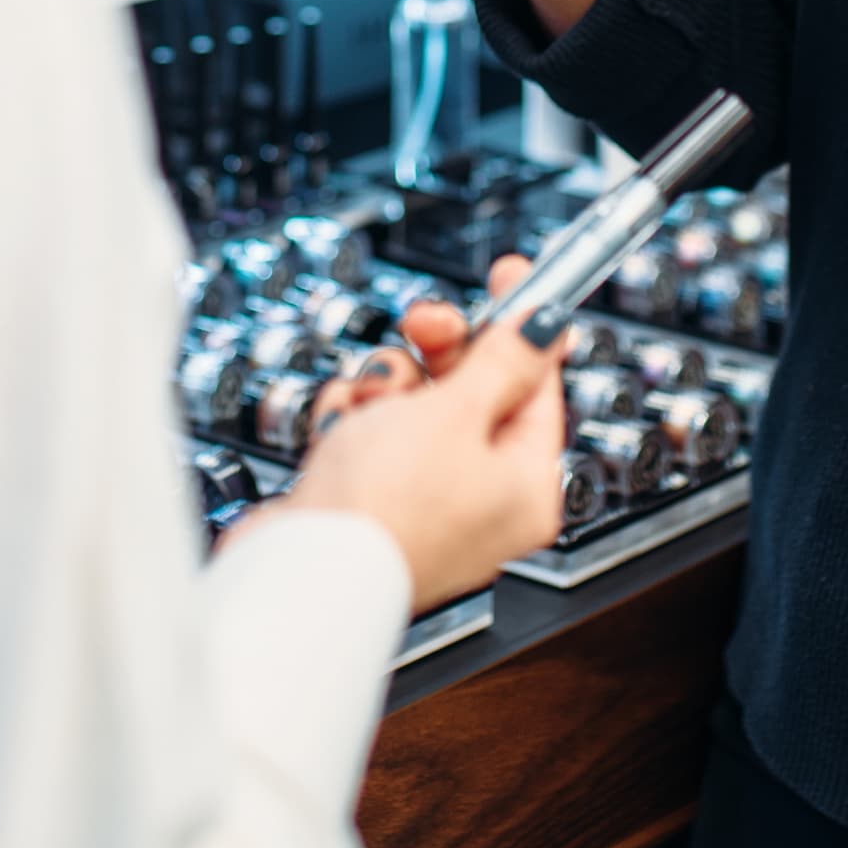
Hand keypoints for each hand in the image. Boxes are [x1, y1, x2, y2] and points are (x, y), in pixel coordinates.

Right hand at [280, 257, 565, 608]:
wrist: (298, 569)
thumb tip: (548, 325)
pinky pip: (374, 435)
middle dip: (437, 356)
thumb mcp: (454, 414)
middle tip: (423, 326)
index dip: (519, 326)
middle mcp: (482, 500)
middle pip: (473, 393)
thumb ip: (502, 361)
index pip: (536, 386)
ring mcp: (426, 503)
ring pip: (415, 406)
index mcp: (525, 486)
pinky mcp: (375, 503)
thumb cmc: (382, 510)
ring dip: (386, 388)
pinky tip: (341, 429)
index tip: (509, 278)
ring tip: (369, 403)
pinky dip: (355, 419)